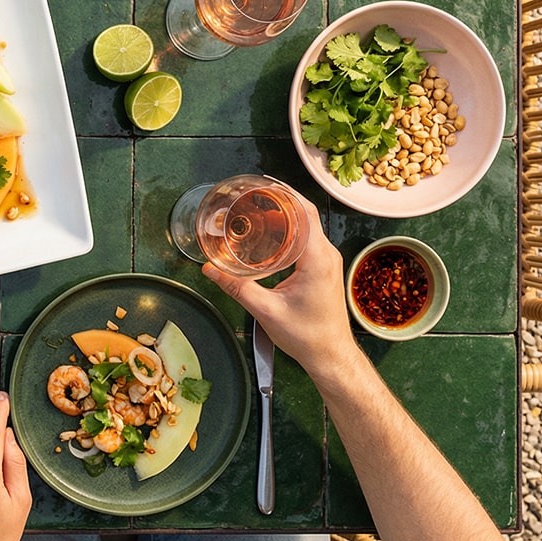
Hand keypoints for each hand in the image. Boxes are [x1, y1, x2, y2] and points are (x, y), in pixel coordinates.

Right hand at [200, 200, 358, 378]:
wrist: (330, 355)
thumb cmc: (307, 336)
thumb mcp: (266, 311)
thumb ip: (237, 287)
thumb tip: (210, 270)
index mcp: (317, 259)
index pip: (305, 213)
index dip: (285, 194)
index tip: (264, 184)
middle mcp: (326, 255)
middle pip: (306, 214)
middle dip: (279, 201)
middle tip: (252, 195)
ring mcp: (327, 261)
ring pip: (307, 226)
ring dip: (284, 216)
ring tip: (256, 210)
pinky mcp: (323, 269)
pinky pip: (307, 240)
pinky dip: (289, 231)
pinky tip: (270, 235)